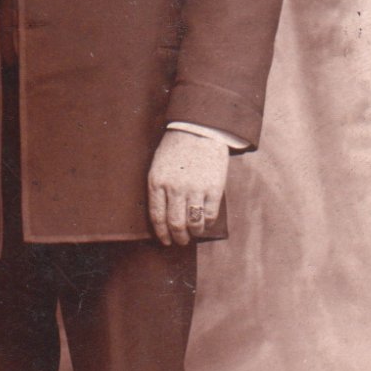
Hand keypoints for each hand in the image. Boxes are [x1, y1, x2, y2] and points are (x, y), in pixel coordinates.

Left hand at [147, 131, 228, 246]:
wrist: (198, 129)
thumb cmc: (175, 148)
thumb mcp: (157, 166)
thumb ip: (158, 189)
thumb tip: (162, 216)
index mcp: (157, 182)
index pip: (157, 217)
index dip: (161, 234)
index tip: (165, 241)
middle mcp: (174, 188)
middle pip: (175, 224)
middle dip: (178, 238)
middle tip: (180, 241)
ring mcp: (195, 189)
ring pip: (193, 223)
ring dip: (193, 233)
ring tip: (193, 234)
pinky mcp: (213, 188)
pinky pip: (210, 214)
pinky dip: (207, 223)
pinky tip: (205, 223)